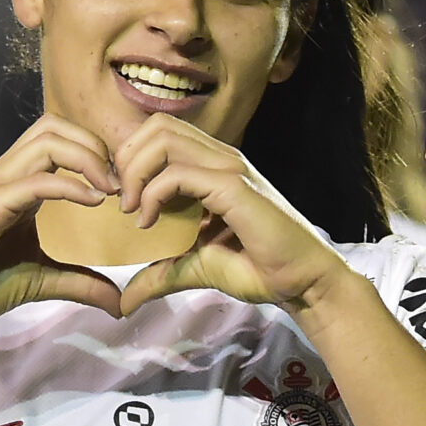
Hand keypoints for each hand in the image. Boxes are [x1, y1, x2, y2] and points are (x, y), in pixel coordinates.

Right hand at [0, 115, 128, 331]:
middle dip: (95, 145)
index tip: (122, 190)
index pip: (59, 139)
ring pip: (46, 140)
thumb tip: (120, 303)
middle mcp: (6, 175)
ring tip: (109, 190)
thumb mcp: (43, 281)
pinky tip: (94, 202)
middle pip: (55, 126)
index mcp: (19, 183)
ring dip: (87, 158)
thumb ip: (81, 283)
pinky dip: (70, 185)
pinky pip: (34, 180)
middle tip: (119, 184)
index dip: (97, 154)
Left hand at [111, 114, 351, 315]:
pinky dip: (153, 194)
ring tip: (133, 209)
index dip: (132, 160)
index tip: (124, 201)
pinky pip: (178, 173)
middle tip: (123, 201)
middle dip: (127, 159)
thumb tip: (125, 299)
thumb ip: (161, 273)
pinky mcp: (233, 187)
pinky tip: (150, 222)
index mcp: (213, 166)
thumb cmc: (261, 270)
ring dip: (136, 171)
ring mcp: (229, 168)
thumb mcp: (197, 268)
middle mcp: (221, 158)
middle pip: (157, 126)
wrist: (303, 282)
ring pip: (164, 138)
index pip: (161, 134)